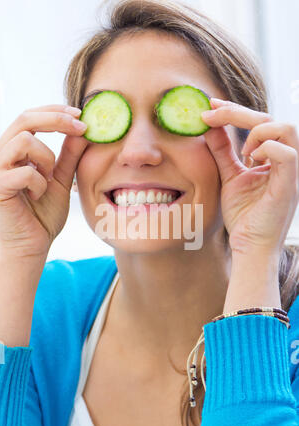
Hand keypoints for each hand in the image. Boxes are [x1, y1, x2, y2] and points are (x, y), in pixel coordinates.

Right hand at [0, 105, 87, 257]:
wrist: (31, 246)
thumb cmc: (42, 215)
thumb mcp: (60, 180)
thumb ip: (68, 156)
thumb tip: (81, 130)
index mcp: (15, 151)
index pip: (30, 117)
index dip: (55, 112)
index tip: (81, 115)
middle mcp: (1, 154)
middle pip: (24, 119)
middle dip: (57, 119)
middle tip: (82, 126)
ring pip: (24, 140)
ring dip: (46, 159)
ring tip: (47, 180)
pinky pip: (24, 172)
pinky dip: (39, 183)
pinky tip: (36, 197)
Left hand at [201, 98, 298, 255]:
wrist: (248, 247)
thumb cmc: (243, 216)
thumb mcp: (229, 177)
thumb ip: (222, 152)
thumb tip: (209, 125)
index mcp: (272, 159)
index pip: (261, 123)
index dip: (235, 110)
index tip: (210, 106)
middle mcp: (284, 162)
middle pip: (273, 120)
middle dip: (239, 111)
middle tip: (211, 113)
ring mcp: (289, 173)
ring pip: (287, 130)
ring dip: (257, 130)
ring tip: (240, 149)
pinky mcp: (288, 187)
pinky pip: (287, 155)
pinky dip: (267, 149)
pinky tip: (250, 159)